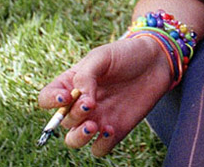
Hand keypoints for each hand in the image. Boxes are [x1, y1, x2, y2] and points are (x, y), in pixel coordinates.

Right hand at [37, 36, 173, 156]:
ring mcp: (97, 118)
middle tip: (90, 103)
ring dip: (79, 137)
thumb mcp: (102, 57)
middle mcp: (80, 104)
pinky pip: (99, 149)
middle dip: (73, 115)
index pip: (47, 98)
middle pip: (62, 122)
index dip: (50, 101)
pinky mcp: (114, 130)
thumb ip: (86, 75)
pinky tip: (110, 129)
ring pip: (74, 140)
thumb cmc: (126, 54)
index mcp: (71, 84)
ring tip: (93, 125)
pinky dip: (100, 144)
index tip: (64, 97)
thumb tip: (79, 97)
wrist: (156, 61)